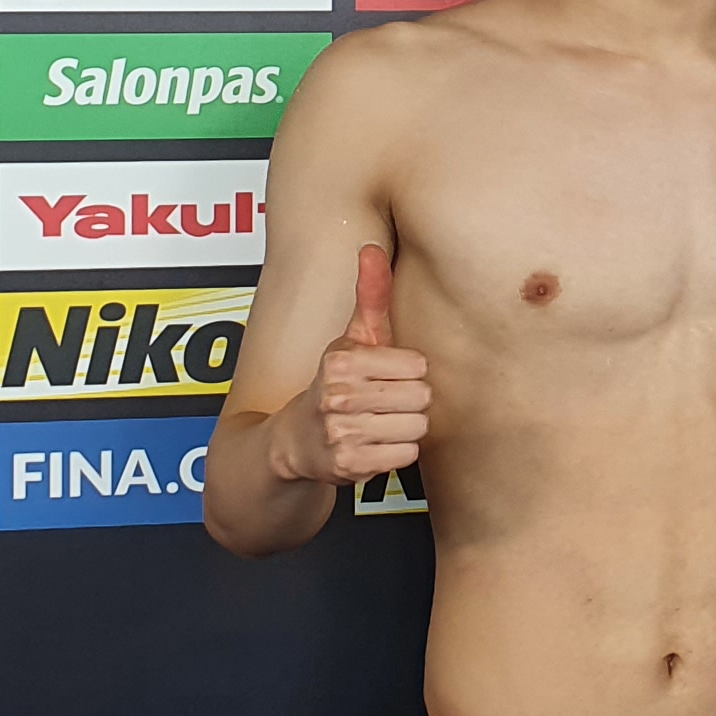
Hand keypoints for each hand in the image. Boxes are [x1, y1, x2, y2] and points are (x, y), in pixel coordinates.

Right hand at [271, 246, 431, 483]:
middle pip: (421, 398)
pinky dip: (396, 453)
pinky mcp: (349, 466)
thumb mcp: (352, 338)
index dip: (407, 373)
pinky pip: (405, 455)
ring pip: (416, 428)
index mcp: (342, 360)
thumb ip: (369, 295)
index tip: (384, 377)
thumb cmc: (335, 384)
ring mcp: (341, 433)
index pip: (418, 367)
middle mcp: (338, 396)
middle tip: (381, 403)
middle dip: (408, 402)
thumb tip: (370, 249)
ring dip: (404, 428)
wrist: (294, 442)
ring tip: (378, 424)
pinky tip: (374, 445)